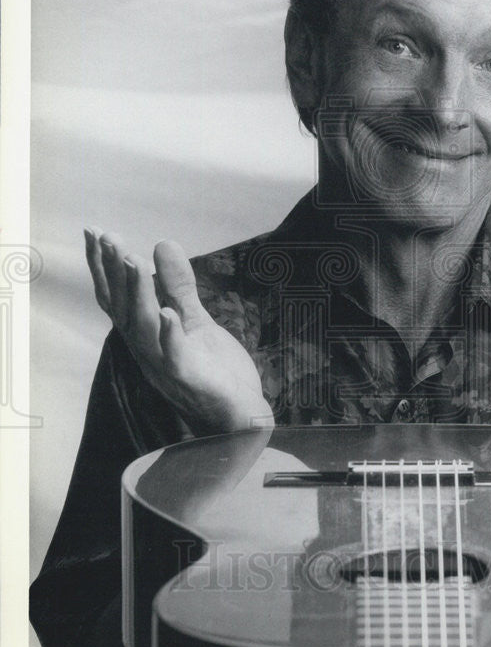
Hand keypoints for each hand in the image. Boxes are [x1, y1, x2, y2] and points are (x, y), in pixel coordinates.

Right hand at [85, 227, 271, 435]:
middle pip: (124, 308)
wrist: (239, 414)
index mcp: (145, 335)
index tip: (95, 232)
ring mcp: (165, 365)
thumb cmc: (212, 369)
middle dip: (114, 272)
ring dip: (138, 294)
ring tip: (134, 261)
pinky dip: (170, 334)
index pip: (117, 298)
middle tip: (106, 237)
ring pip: (144, 327)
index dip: (104, 267)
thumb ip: (178, 285)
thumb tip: (161, 242)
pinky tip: (167, 313)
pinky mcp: (190, 378)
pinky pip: (175, 356)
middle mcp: (146, 349)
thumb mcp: (195, 319)